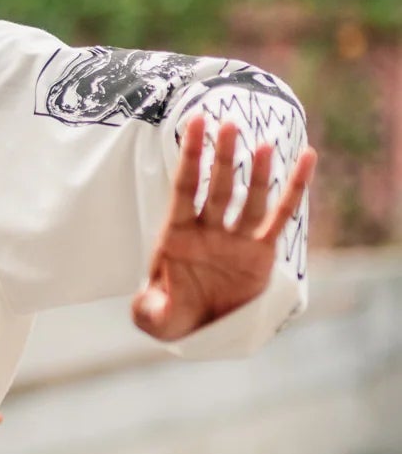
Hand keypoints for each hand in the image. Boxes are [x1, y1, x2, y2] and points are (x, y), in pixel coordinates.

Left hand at [132, 112, 315, 342]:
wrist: (201, 329)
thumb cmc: (172, 316)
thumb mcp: (154, 318)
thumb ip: (148, 311)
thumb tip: (147, 306)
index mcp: (177, 235)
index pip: (184, 188)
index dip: (191, 157)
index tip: (195, 123)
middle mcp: (208, 230)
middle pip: (217, 187)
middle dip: (222, 157)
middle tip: (229, 123)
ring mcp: (236, 238)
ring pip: (249, 198)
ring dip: (256, 172)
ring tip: (265, 143)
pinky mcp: (262, 251)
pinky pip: (281, 216)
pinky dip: (294, 189)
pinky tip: (306, 159)